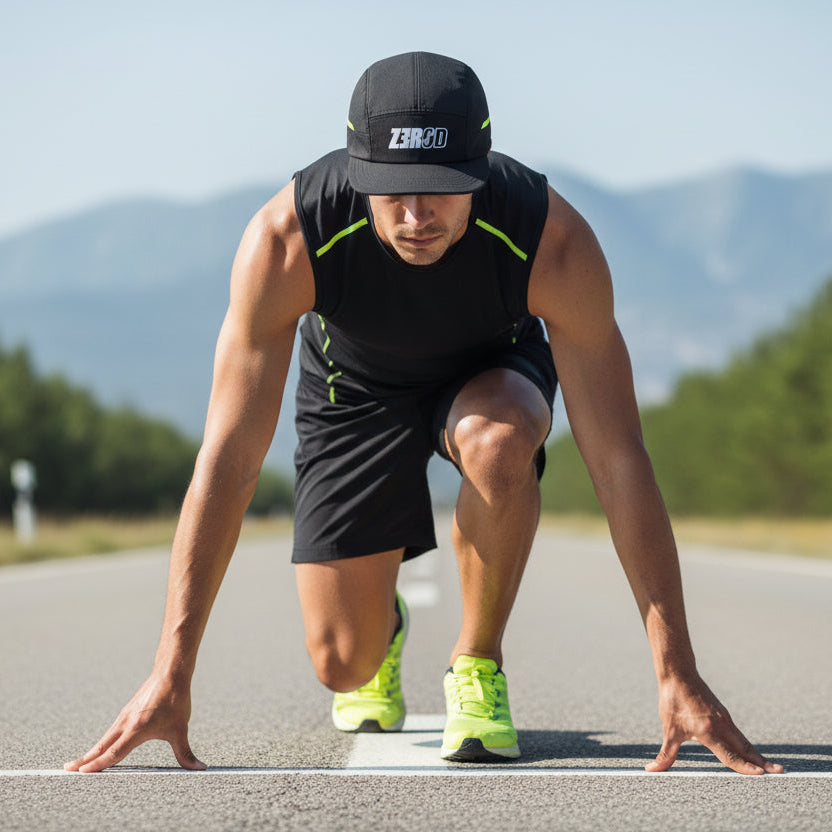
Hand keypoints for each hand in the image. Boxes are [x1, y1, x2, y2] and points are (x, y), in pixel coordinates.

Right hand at [64, 673, 205, 772]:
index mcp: (136, 730)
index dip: (98, 764)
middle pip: (102, 746)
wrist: (171, 673)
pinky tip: (102, 745)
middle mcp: (126, 723)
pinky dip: (103, 740)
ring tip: (80, 761)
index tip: (81, 772)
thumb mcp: (181, 729)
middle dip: (85, 759)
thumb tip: (200, 768)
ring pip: (105, 737)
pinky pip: (112, 730)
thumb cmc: (176, 701)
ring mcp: (125, 716)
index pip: (113, 753)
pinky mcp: (128, 711)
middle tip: (68, 769)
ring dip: (93, 750)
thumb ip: (185, 752)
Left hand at [646, 672, 782, 774]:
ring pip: (744, 741)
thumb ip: (665, 754)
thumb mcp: (668, 730)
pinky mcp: (723, 714)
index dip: (745, 767)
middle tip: (780, 772)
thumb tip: (651, 770)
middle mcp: (721, 725)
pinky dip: (747, 745)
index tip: (761, 775)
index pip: (730, 755)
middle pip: (745, 748)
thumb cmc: (672, 701)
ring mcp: (724, 718)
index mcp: (708, 731)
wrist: (678, 675)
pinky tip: (751, 753)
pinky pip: (738, 733)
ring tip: (772, 767)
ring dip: (757, 754)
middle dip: (762, 762)